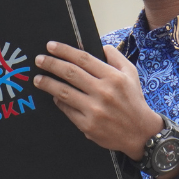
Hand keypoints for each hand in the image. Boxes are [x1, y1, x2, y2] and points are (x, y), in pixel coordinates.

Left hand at [33, 42, 162, 160]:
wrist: (140, 132)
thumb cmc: (133, 100)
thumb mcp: (131, 74)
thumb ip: (115, 57)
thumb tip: (100, 46)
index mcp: (113, 77)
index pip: (83, 59)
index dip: (65, 51)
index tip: (51, 46)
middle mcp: (103, 92)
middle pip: (70, 73)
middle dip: (51, 64)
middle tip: (39, 59)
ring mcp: (94, 110)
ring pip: (64, 92)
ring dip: (48, 83)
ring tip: (37, 78)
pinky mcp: (88, 125)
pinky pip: (67, 110)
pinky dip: (58, 101)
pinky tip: (54, 96)